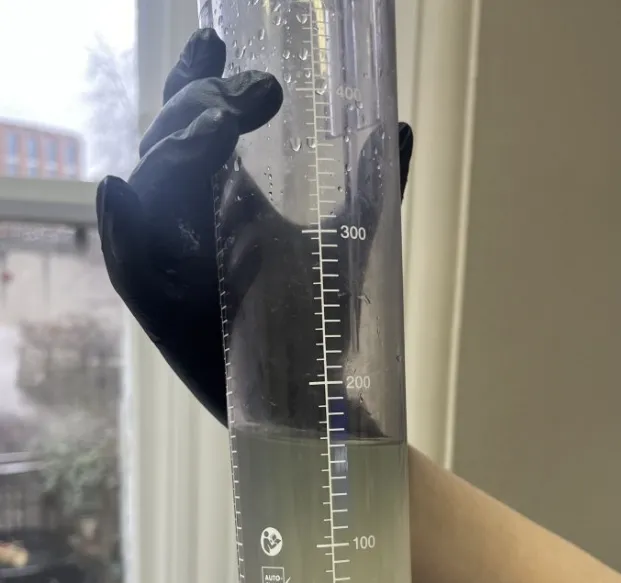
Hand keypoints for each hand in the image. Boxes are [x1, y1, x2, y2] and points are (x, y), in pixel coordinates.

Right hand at [97, 27, 413, 429]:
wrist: (321, 401)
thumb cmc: (325, 328)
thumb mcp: (351, 246)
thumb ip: (372, 184)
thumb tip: (399, 125)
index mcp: (227, 201)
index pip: (197, 126)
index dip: (197, 80)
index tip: (217, 42)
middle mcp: (194, 225)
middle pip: (169, 147)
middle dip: (194, 110)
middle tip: (239, 99)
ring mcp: (177, 267)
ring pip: (147, 193)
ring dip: (169, 153)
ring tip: (210, 126)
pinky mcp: (166, 313)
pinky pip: (128, 266)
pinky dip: (120, 230)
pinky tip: (120, 191)